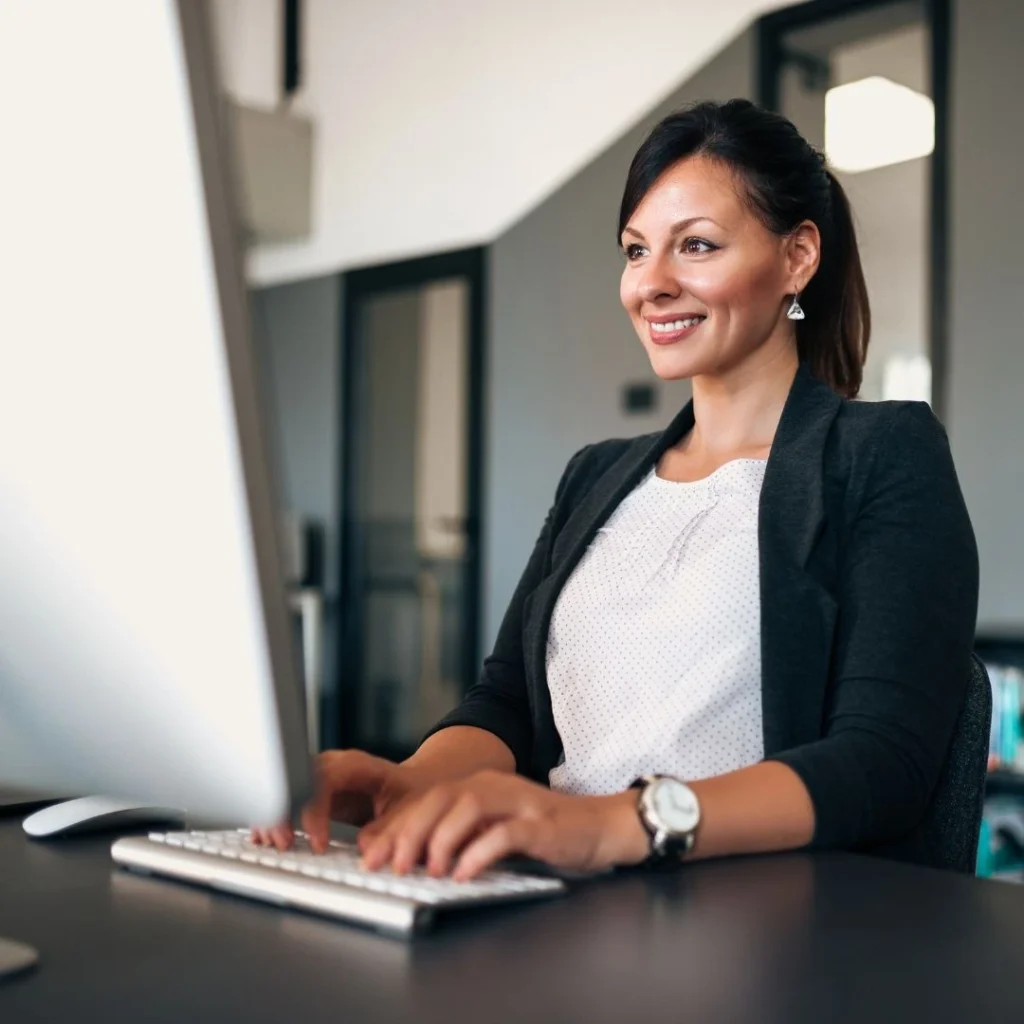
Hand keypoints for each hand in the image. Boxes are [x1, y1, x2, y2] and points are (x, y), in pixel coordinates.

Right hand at [252, 749, 419, 852]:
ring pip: (286, 788)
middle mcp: (333, 766)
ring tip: (275, 844)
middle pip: (296, 780)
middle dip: (284, 812)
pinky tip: (265, 836)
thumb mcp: (409, 810)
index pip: (324, 780)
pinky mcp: (314, 792)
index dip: (315, 812)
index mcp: (356, 765)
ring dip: (275, 815)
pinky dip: (275, 817)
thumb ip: (389, 829)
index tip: (319, 843)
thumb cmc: (413, 794)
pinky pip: (288, 799)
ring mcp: (320, 777)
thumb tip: (366, 850)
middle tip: (284, 845)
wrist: (415, 786)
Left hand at [357, 770, 649, 879]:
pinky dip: (479, 852)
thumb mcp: (493, 830)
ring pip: (468, 807)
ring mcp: (518, 802)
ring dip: (441, 839)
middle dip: (408, 832)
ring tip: (427, 870)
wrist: (601, 826)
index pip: (426, 800)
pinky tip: (464, 873)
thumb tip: (407, 855)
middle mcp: (494, 787)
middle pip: (441, 798)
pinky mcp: (540, 824)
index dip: (395, 827)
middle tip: (391, 866)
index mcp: (479, 786)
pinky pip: (504, 833)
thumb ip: (456, 837)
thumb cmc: (544, 832)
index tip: (371, 855)